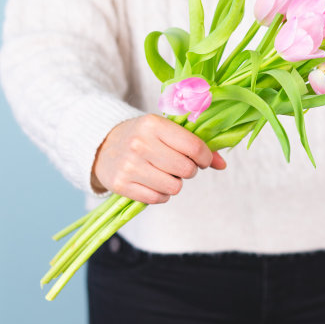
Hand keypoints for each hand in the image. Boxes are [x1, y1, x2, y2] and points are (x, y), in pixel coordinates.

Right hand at [91, 114, 226, 202]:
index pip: (193, 146)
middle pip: (186, 170)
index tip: (202, 160)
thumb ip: (195, 145)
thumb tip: (222, 164)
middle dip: (189, 171)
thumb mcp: (166, 131)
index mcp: (153, 124)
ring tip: (164, 173)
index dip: (205, 157)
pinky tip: (153, 182)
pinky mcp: (121, 184)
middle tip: (180, 166)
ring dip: (174, 183)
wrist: (102, 145)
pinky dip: (161, 194)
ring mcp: (129, 165)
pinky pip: (157, 199)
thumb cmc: (142, 136)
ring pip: (174, 187)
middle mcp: (140, 144)